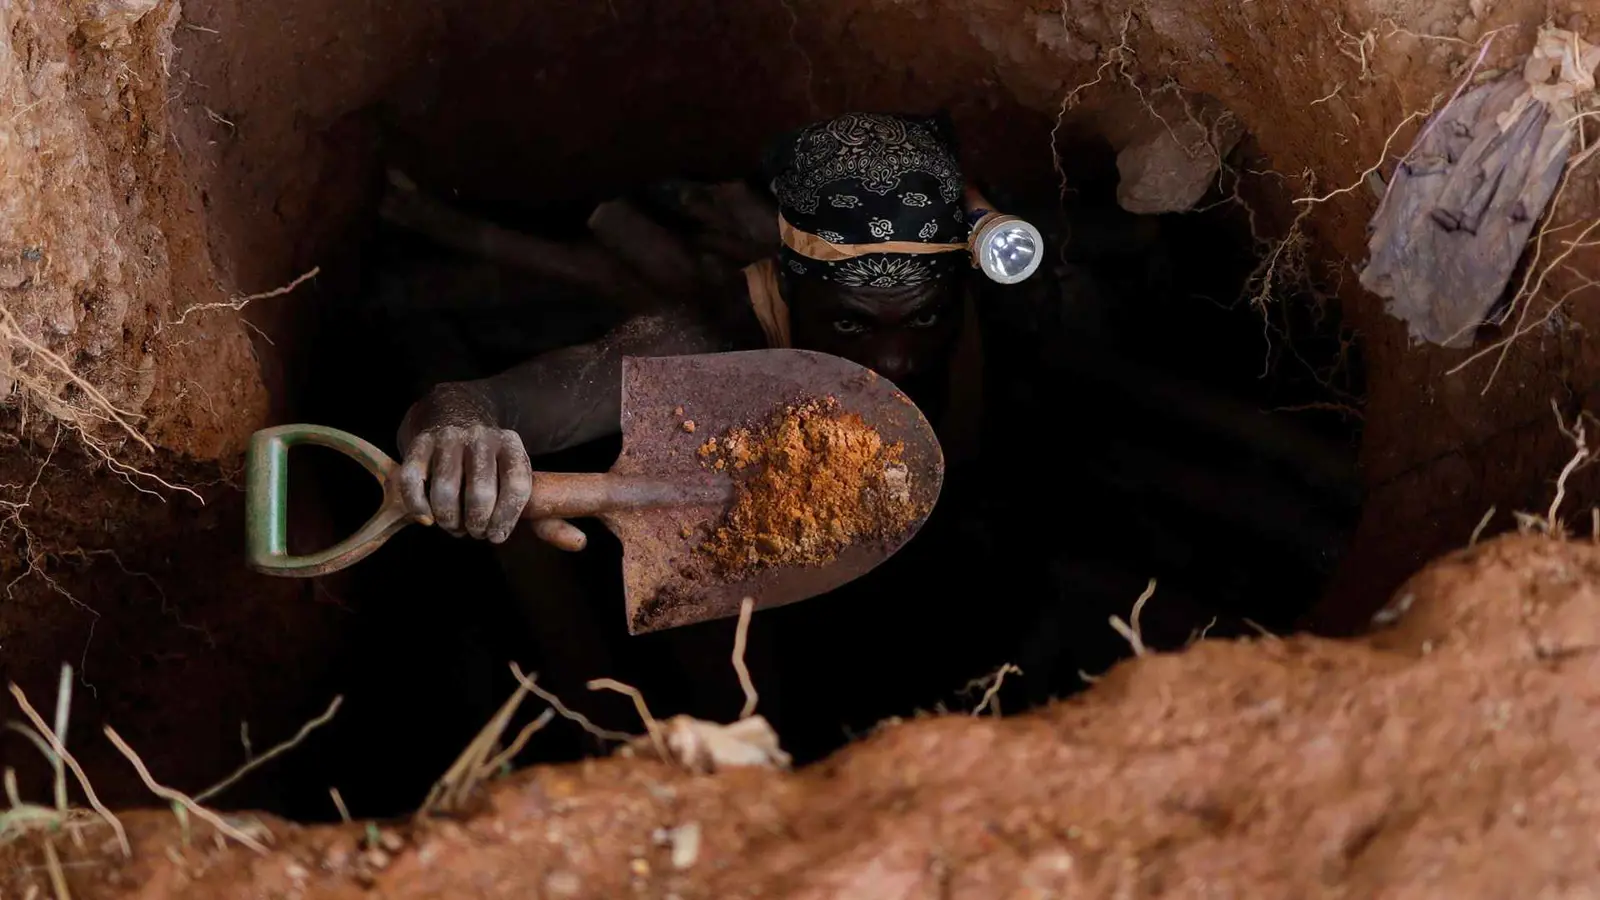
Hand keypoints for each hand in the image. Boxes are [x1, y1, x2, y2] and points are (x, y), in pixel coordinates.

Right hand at [396, 425, 531, 543]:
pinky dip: (418, 507)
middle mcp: (480, 437)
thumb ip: (511, 495)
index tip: (497, 536)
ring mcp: (448, 438)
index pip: (516, 485)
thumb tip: (497, 533)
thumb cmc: (486, 459)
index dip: (506, 518)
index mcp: (509, 444)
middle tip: (475, 532)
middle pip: (480, 493)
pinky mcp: (420, 443)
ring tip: (454, 527)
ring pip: (445, 490)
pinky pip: (412, 481)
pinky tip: (428, 519)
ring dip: (449, 520)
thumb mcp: (508, 468)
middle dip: (477, 523)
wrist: (455, 418)